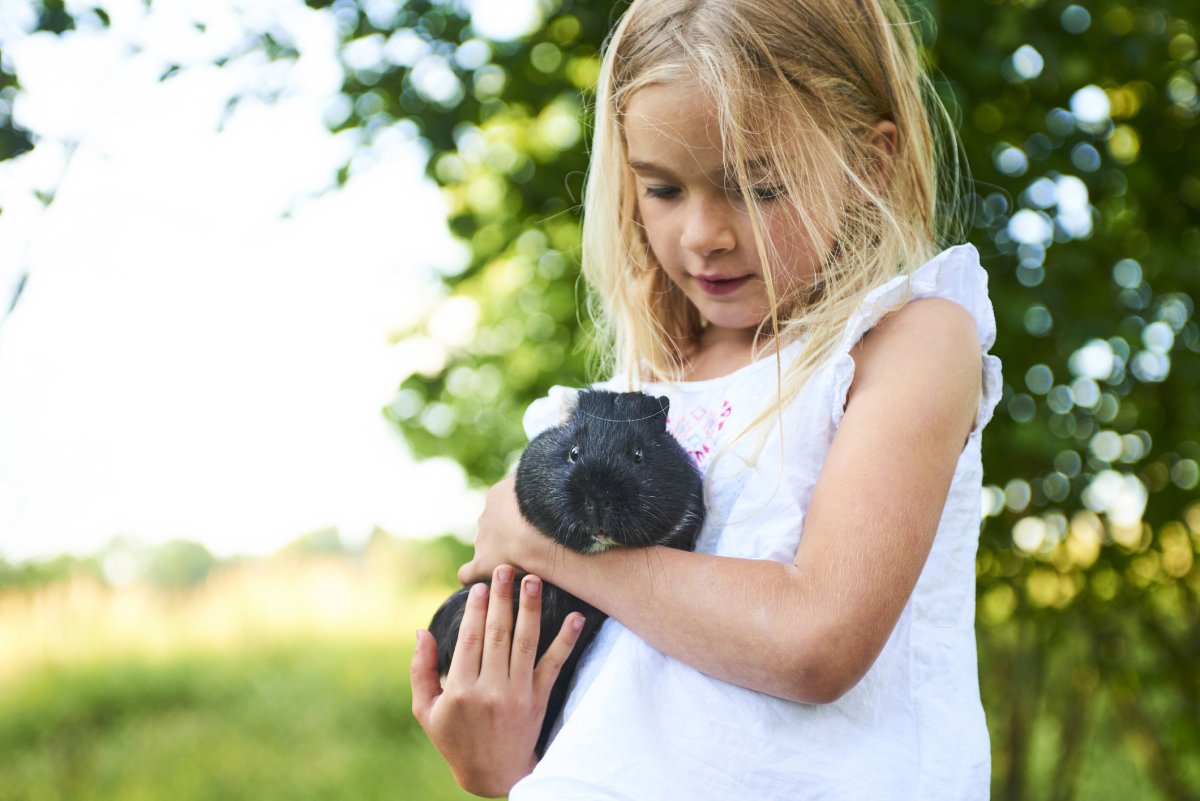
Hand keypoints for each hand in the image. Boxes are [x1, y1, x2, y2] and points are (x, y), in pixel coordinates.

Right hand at [410, 565, 584, 797]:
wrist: (492, 774)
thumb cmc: (455, 739)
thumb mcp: (426, 710)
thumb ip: (421, 670)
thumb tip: (421, 632)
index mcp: (461, 689)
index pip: (469, 639)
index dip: (475, 610)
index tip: (480, 586)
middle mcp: (490, 689)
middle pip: (497, 634)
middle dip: (502, 599)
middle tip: (506, 569)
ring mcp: (517, 694)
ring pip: (525, 643)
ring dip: (530, 609)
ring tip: (533, 580)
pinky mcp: (539, 700)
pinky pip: (554, 665)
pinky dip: (566, 640)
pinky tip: (575, 617)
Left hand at [459, 474, 544, 584]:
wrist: (536, 531)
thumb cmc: (545, 506)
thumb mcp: (543, 481)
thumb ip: (539, 478)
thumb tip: (544, 466)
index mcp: (498, 496)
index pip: (505, 504)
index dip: (518, 516)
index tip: (532, 523)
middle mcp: (485, 518)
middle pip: (495, 526)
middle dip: (508, 534)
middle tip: (531, 544)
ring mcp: (482, 542)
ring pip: (486, 547)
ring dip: (499, 554)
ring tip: (520, 563)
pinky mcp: (481, 564)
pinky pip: (468, 573)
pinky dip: (474, 575)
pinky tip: (484, 580)